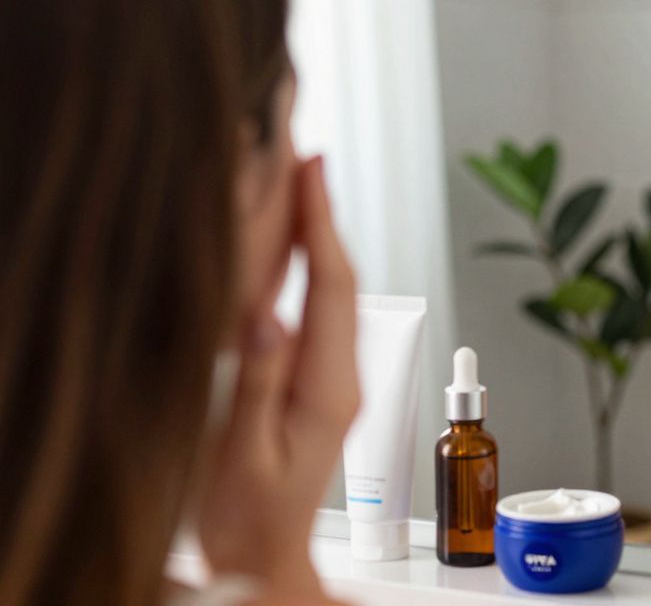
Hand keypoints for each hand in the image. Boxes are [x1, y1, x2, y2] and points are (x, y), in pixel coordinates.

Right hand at [198, 156, 360, 596]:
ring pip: (334, 295)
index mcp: (330, 389)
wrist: (268, 555)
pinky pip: (320, 315)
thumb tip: (268, 317)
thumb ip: (259, 385)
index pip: (334, 291)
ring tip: (304, 185)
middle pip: (341, 283)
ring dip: (321, 239)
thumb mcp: (245, 456)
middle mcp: (341, 377)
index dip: (324, 226)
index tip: (312, 173)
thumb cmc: (251, 519)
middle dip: (326, 217)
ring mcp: (333, 379)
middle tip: (308, 158)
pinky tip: (294, 251)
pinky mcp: (320, 384)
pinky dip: (310, 272)